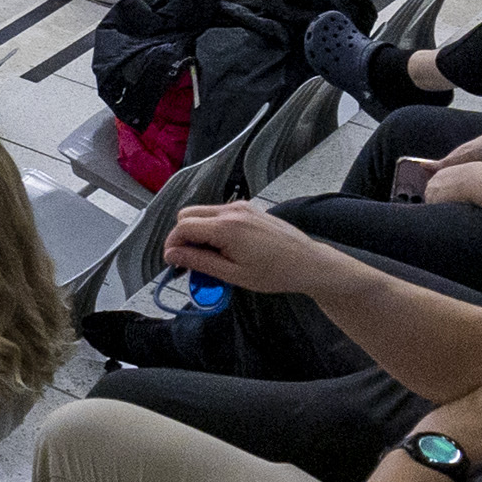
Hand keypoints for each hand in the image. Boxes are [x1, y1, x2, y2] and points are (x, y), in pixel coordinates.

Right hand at [160, 199, 338, 296]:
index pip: (183, 227)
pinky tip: (225, 249)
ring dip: (198, 233)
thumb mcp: (233, 275)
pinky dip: (213, 229)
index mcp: (227, 227)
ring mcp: (242, 207)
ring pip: (202, 213)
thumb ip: (199, 263)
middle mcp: (232, 210)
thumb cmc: (276, 273)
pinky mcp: (249, 209)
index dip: (172, 245)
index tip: (173, 263)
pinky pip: (219, 214)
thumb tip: (172, 256)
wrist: (308, 263)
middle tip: (190, 261)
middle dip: (183, 237)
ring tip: (211, 258)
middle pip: (187, 214)